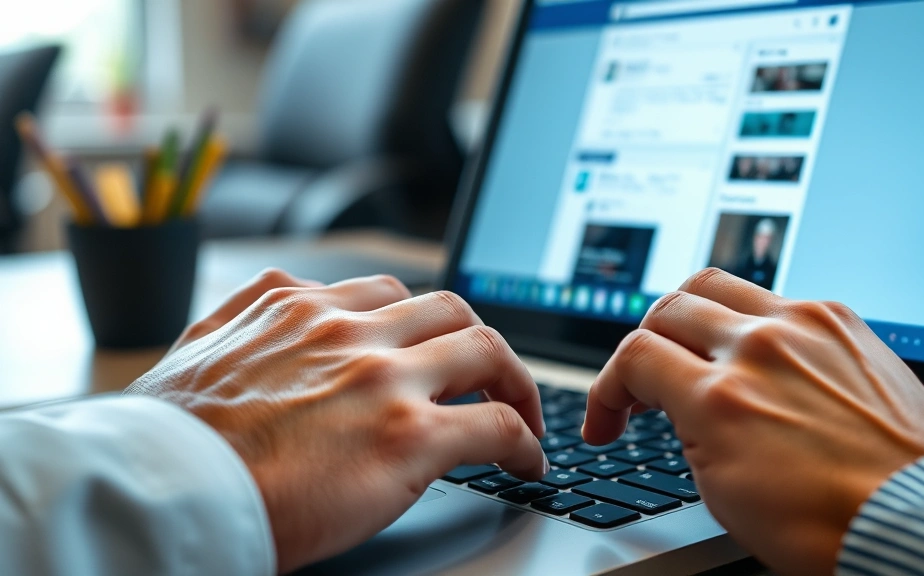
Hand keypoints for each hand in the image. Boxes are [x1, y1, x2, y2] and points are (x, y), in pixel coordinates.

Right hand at [127, 269, 547, 572]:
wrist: (164, 490)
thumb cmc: (171, 437)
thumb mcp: (200, 348)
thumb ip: (244, 319)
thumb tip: (264, 313)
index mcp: (299, 305)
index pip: (386, 292)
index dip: (419, 322)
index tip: (431, 346)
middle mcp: (349, 329)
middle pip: (448, 309)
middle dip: (476, 340)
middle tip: (489, 374)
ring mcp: (384, 379)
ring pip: (485, 350)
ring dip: (515, 380)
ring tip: (523, 412)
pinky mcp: (409, 437)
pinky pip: (497, 426)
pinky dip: (525, 440)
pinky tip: (527, 462)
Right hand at [583, 269, 923, 575]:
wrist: (919, 519)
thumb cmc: (830, 524)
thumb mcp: (724, 492)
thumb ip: (687, 428)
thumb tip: (673, 402)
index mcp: (722, 399)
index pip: (633, 356)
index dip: (607, 389)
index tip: (610, 419)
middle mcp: (761, 347)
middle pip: (666, 308)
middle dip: (641, 348)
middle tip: (643, 385)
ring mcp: (805, 325)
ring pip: (714, 284)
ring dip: (687, 316)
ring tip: (690, 351)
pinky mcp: (841, 320)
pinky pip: (772, 298)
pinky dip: (746, 321)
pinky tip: (751, 353)